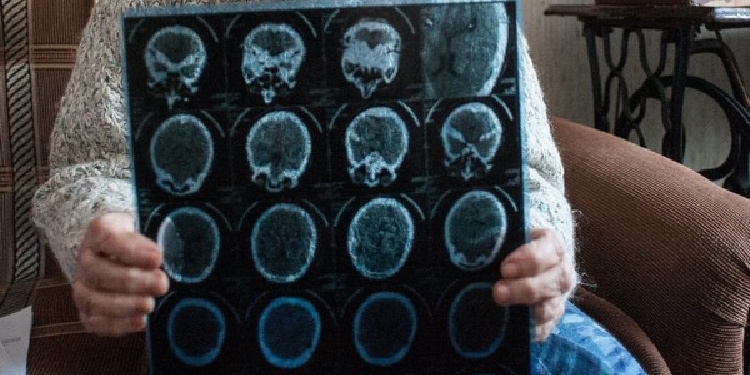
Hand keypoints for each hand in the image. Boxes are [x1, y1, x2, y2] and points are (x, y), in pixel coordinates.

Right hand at [73, 212, 168, 335]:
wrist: (118, 254)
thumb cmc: (139, 241)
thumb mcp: (147, 225)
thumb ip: (158, 234)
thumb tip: (174, 252)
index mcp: (100, 231)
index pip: (110, 239)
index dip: (133, 250)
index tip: (157, 258)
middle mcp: (86, 259)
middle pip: (102, 273)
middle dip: (134, 281)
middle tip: (161, 284)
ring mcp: (83, 287)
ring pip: (96, 300)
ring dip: (126, 305)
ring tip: (150, 305)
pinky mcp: (87, 311)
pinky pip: (96, 322)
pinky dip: (118, 325)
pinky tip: (140, 322)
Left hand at [492, 228, 573, 342]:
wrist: (517, 268)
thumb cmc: (508, 249)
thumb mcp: (504, 239)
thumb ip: (495, 240)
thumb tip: (474, 245)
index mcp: (552, 245)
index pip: (550, 249)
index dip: (530, 258)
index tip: (505, 267)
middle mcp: (561, 271)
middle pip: (553, 281)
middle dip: (524, 288)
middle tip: (498, 291)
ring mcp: (558, 297)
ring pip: (550, 307)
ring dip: (526, 310)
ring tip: (502, 308)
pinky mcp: (551, 318)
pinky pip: (545, 328)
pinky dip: (531, 330)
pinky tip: (513, 328)